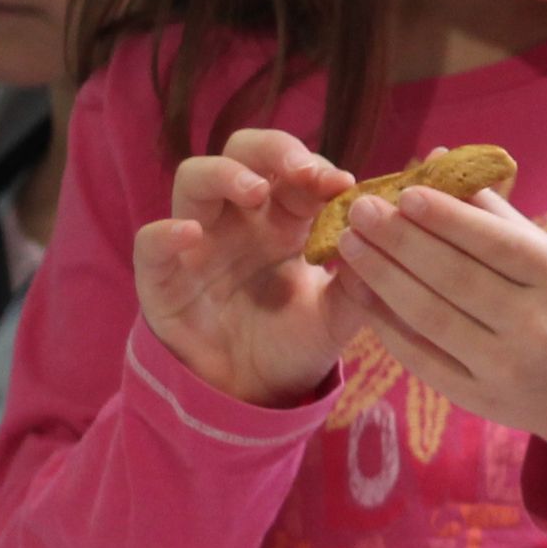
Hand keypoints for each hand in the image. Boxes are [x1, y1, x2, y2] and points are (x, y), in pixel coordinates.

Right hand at [136, 129, 363, 406]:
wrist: (256, 396)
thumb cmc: (297, 343)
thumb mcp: (340, 316)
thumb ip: (364, 279)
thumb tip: (396, 232)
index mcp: (286, 219)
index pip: (297, 172)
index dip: (319, 168)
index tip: (345, 183)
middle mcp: (240, 219)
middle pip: (244, 153)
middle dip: (274, 151)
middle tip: (304, 172)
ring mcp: (198, 242)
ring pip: (195, 179)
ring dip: (224, 174)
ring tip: (256, 190)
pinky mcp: (162, 278)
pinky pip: (151, 244)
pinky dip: (165, 233)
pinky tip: (189, 234)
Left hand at [324, 167, 546, 487]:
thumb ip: (499, 216)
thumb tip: (439, 161)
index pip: (495, 243)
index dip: (445, 217)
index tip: (404, 192)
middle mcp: (538, 327)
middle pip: (454, 277)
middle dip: (399, 240)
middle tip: (360, 209)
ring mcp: (506, 368)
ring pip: (429, 316)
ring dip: (381, 276)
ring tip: (349, 243)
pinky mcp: (478, 398)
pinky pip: (420, 356)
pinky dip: (385, 322)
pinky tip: (361, 291)